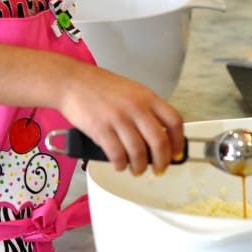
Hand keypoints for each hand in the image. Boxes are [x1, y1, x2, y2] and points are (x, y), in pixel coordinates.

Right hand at [58, 62, 184, 175]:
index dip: (179, 142)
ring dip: (140, 167)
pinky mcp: (101, 129)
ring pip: (139, 153)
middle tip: (159, 169)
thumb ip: (146, 109)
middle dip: (162, 162)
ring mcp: (118, 118)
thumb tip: (160, 136)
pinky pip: (117, 155)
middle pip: (159, 142)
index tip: (177, 153)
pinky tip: (119, 164)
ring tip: (137, 169)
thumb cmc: (100, 87)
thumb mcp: (131, 91)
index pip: (174, 121)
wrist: (72, 82)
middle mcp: (136, 107)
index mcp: (147, 97)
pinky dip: (120, 165)